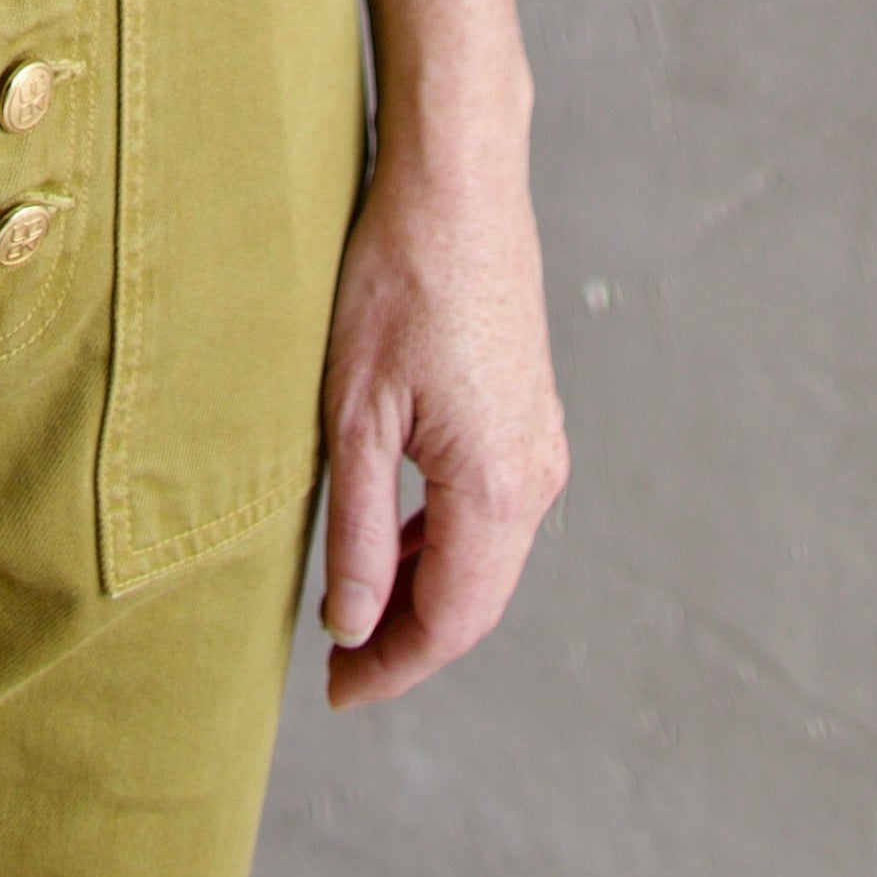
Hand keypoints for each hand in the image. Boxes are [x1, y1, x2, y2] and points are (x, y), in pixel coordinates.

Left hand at [315, 136, 567, 708]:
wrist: (458, 184)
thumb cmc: (396, 284)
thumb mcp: (356, 415)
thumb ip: (361, 532)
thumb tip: (354, 627)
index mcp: (497, 487)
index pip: (450, 621)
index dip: (392, 666)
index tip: (335, 693)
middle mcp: (537, 475)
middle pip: (476, 598)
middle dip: (408, 640)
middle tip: (339, 669)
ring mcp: (541, 439)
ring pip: (487, 555)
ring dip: (426, 591)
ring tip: (354, 610)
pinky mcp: (530, 410)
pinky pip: (494, 508)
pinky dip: (446, 541)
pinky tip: (396, 536)